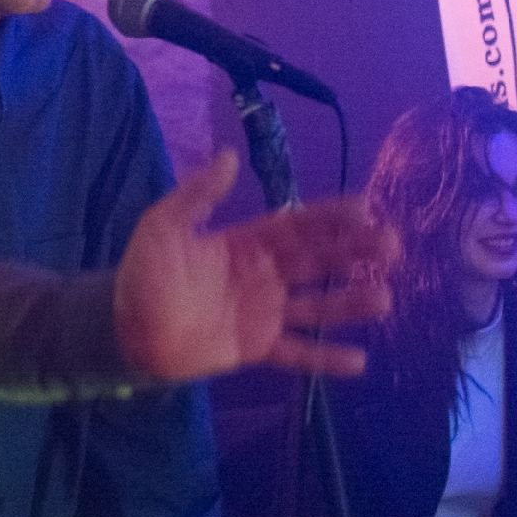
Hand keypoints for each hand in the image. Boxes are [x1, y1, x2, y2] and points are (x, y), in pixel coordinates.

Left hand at [115, 151, 394, 381]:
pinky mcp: (256, 346)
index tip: (367, 208)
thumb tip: (229, 155)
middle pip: (318, 260)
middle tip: (392, 246)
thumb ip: (197, 195)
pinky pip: (296, 353)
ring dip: (351, 303)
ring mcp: (263, 312)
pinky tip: (360, 362)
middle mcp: (263, 274)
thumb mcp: (162, 226)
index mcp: (245, 243)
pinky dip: (326, 358)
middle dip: (356, 252)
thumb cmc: (142, 274)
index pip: (297, 225)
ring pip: (317, 306)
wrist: (123, 330)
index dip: (331, 216)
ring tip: (384, 300)